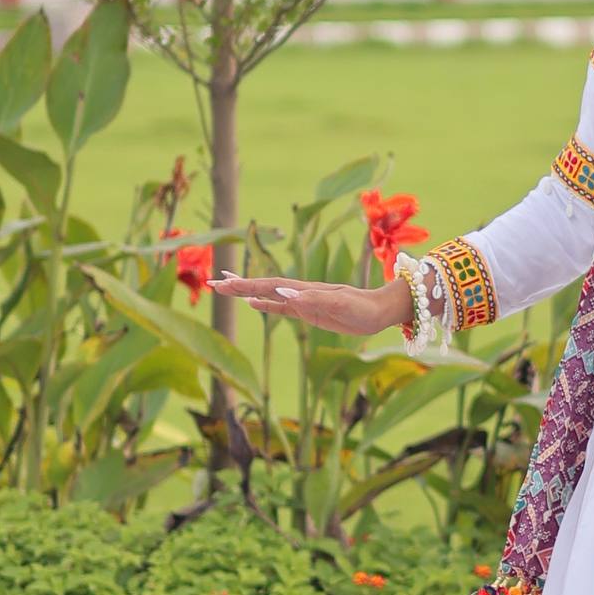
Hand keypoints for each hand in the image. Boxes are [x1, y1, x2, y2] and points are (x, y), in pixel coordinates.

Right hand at [212, 269, 406, 337]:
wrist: (380, 311)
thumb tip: (282, 294)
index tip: (224, 282)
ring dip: (248, 292)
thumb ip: (311, 300)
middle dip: (239, 285)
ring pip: (268, 295)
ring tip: (226, 288)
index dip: (246, 284)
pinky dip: (266, 305)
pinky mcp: (310, 312)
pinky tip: (253, 304)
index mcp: (304, 290)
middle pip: (263, 287)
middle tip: (213, 283)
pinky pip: (282, 308)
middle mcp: (300, 293)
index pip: (268, 285)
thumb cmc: (363, 308)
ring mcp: (303, 302)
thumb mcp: (340, 305)